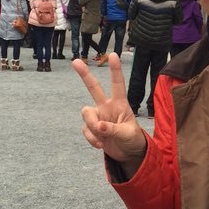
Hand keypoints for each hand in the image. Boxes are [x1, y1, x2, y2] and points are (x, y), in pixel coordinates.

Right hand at [73, 53, 146, 175]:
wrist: (127, 154)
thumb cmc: (132, 139)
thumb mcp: (127, 134)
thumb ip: (113, 129)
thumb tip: (99, 126)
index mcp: (120, 104)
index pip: (118, 84)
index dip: (115, 70)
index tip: (113, 55)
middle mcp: (107, 106)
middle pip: (94, 87)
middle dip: (84, 74)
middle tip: (75, 61)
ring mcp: (98, 116)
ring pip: (86, 114)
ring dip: (92, 126)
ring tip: (102, 137)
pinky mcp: (92, 127)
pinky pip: (85, 130)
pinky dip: (91, 139)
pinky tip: (101, 144)